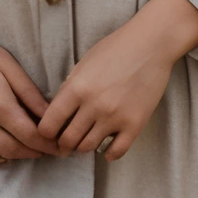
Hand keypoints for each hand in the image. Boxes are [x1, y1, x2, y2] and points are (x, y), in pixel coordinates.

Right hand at [0, 0, 57, 165]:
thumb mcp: (10, 67)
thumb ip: (31, 94)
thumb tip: (51, 115)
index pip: (31, 135)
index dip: (49, 145)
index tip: (61, 147)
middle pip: (17, 148)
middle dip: (39, 152)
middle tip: (52, 149)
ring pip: (0, 155)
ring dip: (20, 155)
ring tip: (33, 149)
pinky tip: (7, 151)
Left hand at [36, 0, 197, 160]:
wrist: (151, 44)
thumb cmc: (115, 49)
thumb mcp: (84, 64)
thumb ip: (70, 88)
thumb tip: (58, 111)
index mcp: (76, 88)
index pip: (49, 125)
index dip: (45, 132)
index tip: (50, 132)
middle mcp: (93, 106)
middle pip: (67, 140)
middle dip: (63, 143)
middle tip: (66, 140)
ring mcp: (115, 117)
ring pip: (88, 148)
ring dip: (84, 146)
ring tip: (86, 139)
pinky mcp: (135, 124)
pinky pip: (116, 152)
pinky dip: (108, 153)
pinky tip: (107, 145)